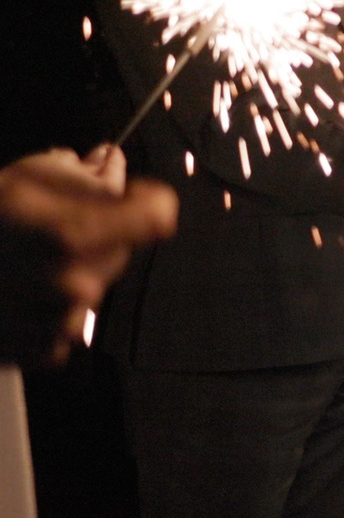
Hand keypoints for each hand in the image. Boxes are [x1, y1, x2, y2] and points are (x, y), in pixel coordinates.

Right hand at [0, 146, 176, 345]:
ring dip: (70, 271)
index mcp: (73, 234)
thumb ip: (76, 173)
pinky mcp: (42, 352)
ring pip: (93, 286)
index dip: (145, 200)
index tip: (135, 195)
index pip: (155, 215)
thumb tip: (108, 164)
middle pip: (121, 249)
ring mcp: (59, 324)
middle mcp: (73, 284)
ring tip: (20, 262)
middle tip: (49, 224)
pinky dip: (48, 309)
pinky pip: (68, 324)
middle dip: (98, 232)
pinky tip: (13, 294)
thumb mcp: (19, 180)